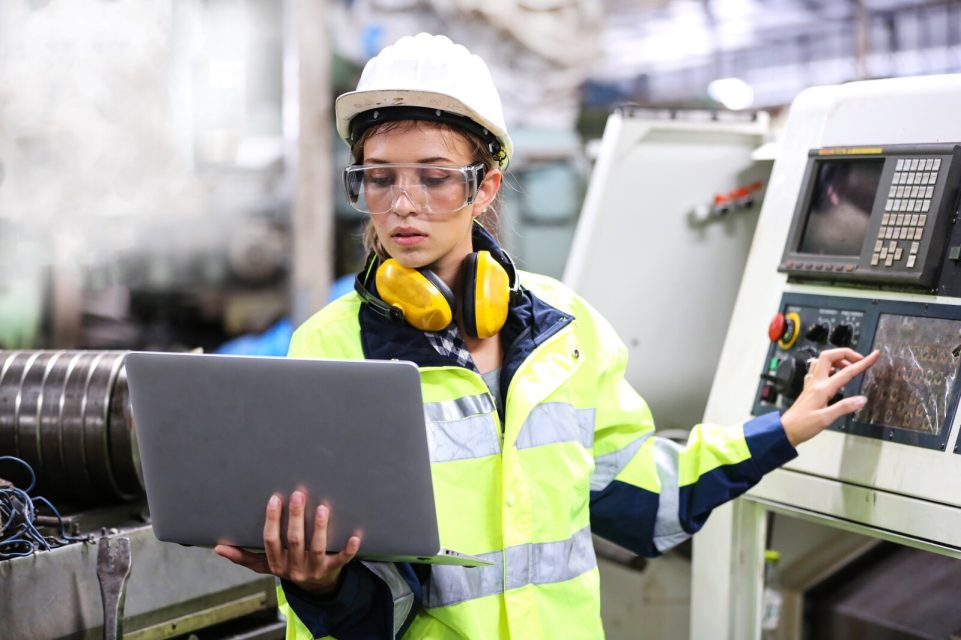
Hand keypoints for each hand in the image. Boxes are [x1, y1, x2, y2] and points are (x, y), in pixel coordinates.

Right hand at [214, 491, 360, 595]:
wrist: (315, 587)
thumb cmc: (287, 566)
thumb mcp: (264, 564)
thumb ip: (243, 556)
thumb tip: (217, 547)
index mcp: (276, 563)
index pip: (271, 541)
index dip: (272, 521)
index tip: (274, 499)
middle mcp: (293, 568)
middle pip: (294, 542)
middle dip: (295, 518)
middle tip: (299, 494)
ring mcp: (314, 570)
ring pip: (316, 549)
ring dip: (319, 529)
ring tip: (321, 508)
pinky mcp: (333, 570)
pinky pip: (341, 560)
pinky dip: (348, 549)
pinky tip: (355, 535)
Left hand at [781, 347, 879, 446]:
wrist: (786, 430)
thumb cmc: (802, 425)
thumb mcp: (826, 419)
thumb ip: (844, 408)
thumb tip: (862, 399)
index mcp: (822, 388)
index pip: (846, 372)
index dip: (862, 362)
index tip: (874, 356)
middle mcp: (815, 382)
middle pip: (828, 356)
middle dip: (845, 353)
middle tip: (858, 360)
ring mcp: (811, 384)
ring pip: (822, 362)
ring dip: (837, 360)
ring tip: (849, 367)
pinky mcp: (809, 389)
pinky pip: (818, 371)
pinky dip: (829, 368)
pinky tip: (835, 376)